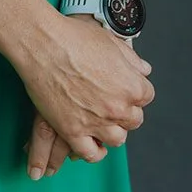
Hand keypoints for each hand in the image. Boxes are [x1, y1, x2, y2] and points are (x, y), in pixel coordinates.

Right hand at [19, 19, 153, 177]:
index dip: (135, 91)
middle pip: (133, 120)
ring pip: (116, 139)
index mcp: (131, 86)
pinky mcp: (73, 131)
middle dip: (125, 111)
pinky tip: (92, 143)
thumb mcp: (110, 41)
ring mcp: (96, 122)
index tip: (125, 88)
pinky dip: (94, 151)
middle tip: (111, 102)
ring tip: (102, 121)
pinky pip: (90, 153)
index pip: (146, 97)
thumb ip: (131, 59)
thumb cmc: (74, 38)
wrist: (44, 44)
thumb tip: (143, 70)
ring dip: (112, 130)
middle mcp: (118, 108)